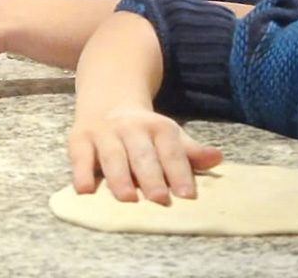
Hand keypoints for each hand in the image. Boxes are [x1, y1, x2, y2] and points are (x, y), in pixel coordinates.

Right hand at [68, 108, 222, 204]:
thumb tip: (217, 158)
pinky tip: (85, 190)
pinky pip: (79, 156)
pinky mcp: (80, 139)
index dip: (179, 171)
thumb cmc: (144, 131)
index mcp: (157, 126)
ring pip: (112, 154)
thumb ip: (190, 151)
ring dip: (119, 176)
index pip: (170, 149)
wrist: (108, 98)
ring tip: (127, 198)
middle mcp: (130, 127)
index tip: (187, 194)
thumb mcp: (168, 135)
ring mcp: (104, 132)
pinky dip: (81, 172)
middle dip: (151, 175)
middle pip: (142, 153)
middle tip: (159, 199)